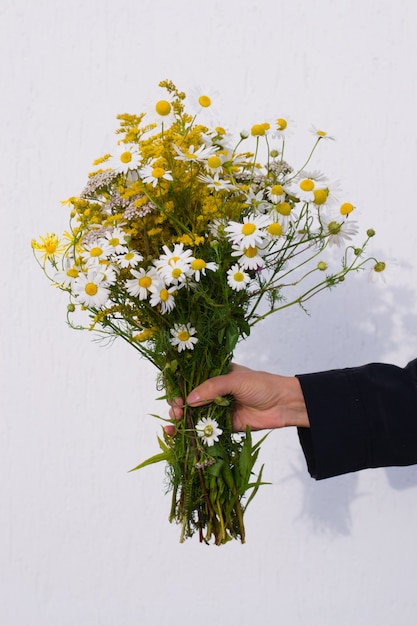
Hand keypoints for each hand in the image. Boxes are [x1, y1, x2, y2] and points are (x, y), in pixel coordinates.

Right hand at [167, 364, 308, 433]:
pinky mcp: (226, 426)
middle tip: (174, 415)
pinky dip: (196, 435)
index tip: (173, 400)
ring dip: (183, 423)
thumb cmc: (263, 385)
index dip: (180, 390)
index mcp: (216, 375)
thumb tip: (189, 399)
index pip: (192, 381)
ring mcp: (220, 409)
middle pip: (191, 401)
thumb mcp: (236, 380)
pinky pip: (208, 430)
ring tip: (173, 429)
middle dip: (179, 408)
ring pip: (196, 416)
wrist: (285, 404)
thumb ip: (212, 388)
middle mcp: (215, 392)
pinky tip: (184, 438)